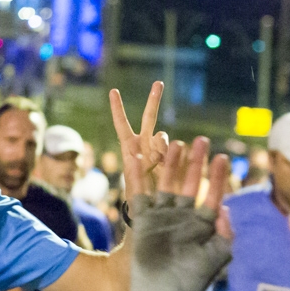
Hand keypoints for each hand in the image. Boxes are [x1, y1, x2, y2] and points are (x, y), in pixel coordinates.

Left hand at [108, 81, 169, 199]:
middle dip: (154, 99)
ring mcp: (162, 150)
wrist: (157, 208)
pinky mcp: (175, 157)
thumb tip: (152, 152)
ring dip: (160, 146)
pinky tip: (168, 166)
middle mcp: (146, 144)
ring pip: (163, 136)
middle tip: (158, 83)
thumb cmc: (139, 198)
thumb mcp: (133, 183)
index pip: (122, 125)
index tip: (113, 91)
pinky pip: (176, 149)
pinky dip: (173, 156)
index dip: (118, 109)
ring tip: (157, 163)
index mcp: (130, 149)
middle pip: (149, 118)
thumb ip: (140, 166)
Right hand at [127, 137, 232, 290]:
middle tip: (202, 141)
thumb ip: (225, 233)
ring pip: (167, 183)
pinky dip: (137, 175)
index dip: (217, 177)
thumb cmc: (191, 281)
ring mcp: (163, 216)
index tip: (222, 157)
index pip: (213, 195)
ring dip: (172, 164)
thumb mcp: (217, 257)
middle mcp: (183, 217)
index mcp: (202, 225)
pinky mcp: (143, 220)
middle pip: (191, 183)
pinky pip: (140, 193)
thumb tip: (225, 209)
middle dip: (196, 163)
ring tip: (177, 144)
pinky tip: (136, 157)